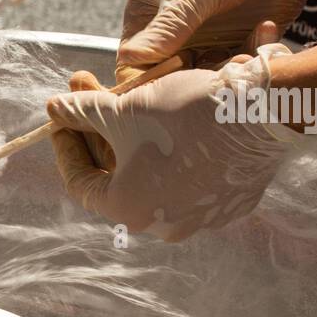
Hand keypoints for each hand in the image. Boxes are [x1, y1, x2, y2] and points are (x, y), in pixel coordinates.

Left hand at [47, 45, 305, 241]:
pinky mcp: (231, 202)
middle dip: (100, 129)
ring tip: (130, 95)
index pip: (80, 181)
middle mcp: (162, 225)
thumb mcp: (123, 109)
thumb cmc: (185, 114)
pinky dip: (174, 148)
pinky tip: (172, 117)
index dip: (67, 144)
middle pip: (117, 174)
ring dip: (135, 135)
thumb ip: (82, 113)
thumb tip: (53, 109)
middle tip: (91, 91)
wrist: (264, 113)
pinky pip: (191, 175)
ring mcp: (200, 217)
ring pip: (154, 174)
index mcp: (127, 211)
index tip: (62, 116)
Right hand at [117, 0, 316, 82]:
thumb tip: (129, 59)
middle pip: (170, 76)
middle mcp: (173, 33)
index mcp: (146, 16)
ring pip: (205, 75)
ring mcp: (206, 39)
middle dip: (192, 78)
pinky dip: (251, 55)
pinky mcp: (238, 42)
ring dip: (226, 69)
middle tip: (215, 72)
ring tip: (245, 53)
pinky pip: (237, 65)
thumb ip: (164, 28)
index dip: (146, 79)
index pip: (133, 63)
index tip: (170, 83)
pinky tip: (264, 30)